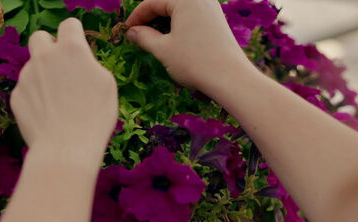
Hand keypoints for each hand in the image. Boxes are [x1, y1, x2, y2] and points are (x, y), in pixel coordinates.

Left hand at [11, 18, 117, 163]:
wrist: (65, 149)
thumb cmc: (94, 118)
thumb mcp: (106, 84)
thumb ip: (89, 64)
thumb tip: (80, 62)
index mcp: (71, 49)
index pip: (69, 25)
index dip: (74, 34)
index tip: (78, 47)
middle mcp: (45, 57)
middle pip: (40, 37)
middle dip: (48, 46)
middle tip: (60, 67)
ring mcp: (26, 76)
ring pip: (33, 67)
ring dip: (43, 77)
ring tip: (58, 103)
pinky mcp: (16, 96)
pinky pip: (26, 90)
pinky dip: (35, 99)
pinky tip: (47, 116)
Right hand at [125, 0, 252, 96]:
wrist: (230, 78)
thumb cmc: (195, 62)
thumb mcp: (163, 50)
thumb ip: (144, 37)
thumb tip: (132, 32)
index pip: (152, 1)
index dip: (136, 16)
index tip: (127, 31)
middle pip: (167, 2)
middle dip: (150, 18)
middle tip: (138, 35)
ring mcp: (211, 8)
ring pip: (179, 9)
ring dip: (164, 22)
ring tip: (153, 40)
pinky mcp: (217, 20)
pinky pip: (192, 16)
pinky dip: (178, 25)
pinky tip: (172, 41)